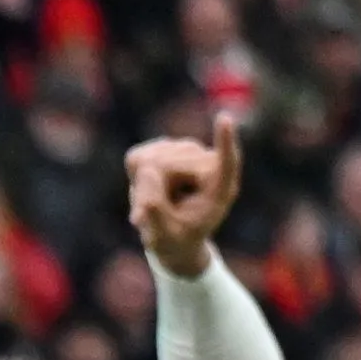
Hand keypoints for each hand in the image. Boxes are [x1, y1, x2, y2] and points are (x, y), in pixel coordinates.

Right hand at [127, 114, 245, 275]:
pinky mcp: (165, 145)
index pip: (225, 162)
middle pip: (162, 167)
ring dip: (142, 190)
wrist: (171, 234)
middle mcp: (207, 162)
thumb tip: (146, 173)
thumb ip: (155, 213)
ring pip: (148, 163)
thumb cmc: (176, 239)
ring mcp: (187, 149)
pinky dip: (135, 179)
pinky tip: (149, 189)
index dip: (224, 142)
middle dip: (147, 194)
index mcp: (220, 189)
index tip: (224, 120)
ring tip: (155, 205)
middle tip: (145, 219)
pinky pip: (136, 158)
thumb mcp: (164, 238)